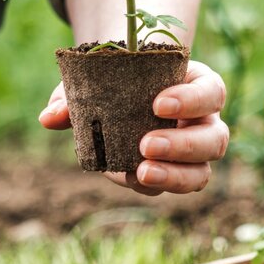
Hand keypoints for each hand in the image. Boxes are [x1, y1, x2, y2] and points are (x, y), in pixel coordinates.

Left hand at [39, 59, 228, 194]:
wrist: (121, 92)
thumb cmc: (119, 78)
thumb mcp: (98, 76)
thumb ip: (75, 94)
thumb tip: (49, 117)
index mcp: (198, 87)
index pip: (212, 92)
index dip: (192, 101)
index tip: (158, 104)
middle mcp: (205, 122)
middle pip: (214, 140)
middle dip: (183, 146)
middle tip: (145, 144)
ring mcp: (194, 153)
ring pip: (201, 172)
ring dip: (174, 175)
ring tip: (140, 171)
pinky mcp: (176, 174)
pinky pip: (173, 186)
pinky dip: (150, 185)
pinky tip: (125, 176)